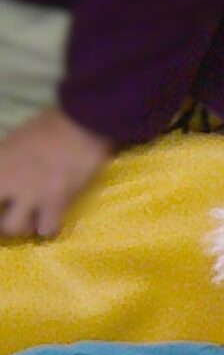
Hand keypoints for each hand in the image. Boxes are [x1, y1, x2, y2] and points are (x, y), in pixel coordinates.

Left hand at [0, 109, 112, 239]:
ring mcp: (30, 194)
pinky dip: (48, 227)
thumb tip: (6, 170)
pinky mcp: (56, 203)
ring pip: (14, 228)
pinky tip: (52, 219)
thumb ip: (5, 160)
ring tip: (32, 219)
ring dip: (22, 225)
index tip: (3, 199)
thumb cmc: (52, 124)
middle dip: (0, 219)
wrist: (84, 124)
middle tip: (11, 214)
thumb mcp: (15, 139)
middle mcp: (6, 181)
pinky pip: (46, 230)